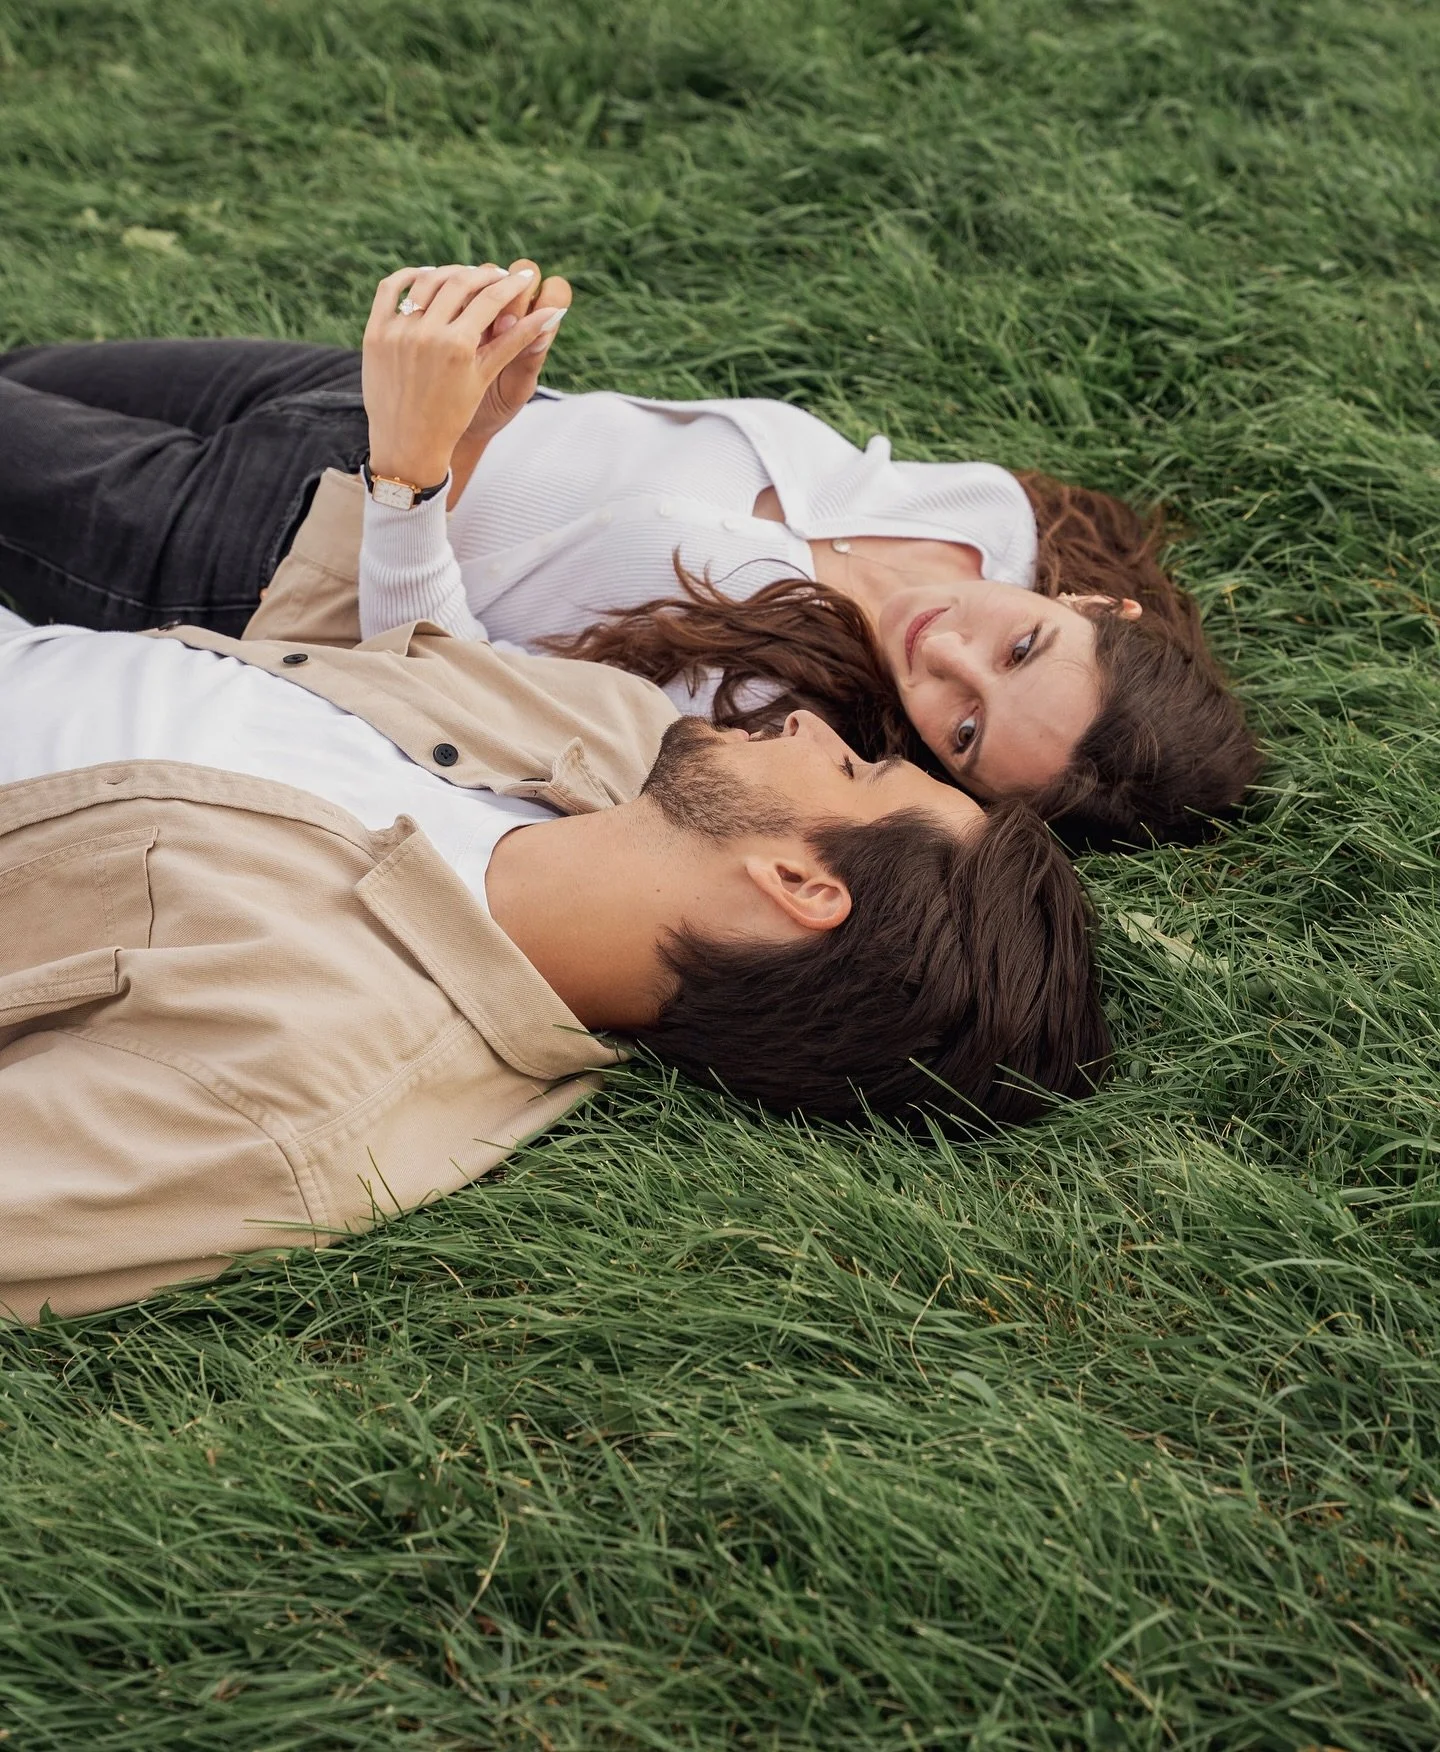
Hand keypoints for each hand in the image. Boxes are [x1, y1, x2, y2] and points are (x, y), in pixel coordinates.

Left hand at [361, 263, 564, 489]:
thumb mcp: (485, 376)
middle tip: (496, 275)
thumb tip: (553, 313)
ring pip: (427, 280)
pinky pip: (391, 288)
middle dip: (483, 275)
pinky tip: (427, 277)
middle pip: (460, 282)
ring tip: (465, 277)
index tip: (523, 275)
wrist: (408, 444)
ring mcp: (397, 332)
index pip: (490, 299)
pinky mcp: (374, 333)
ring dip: (450, 272)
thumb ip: (517, 340)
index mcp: (457, 346)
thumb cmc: (453, 415)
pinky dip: (410, 276)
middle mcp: (425, 334)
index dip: (511, 283)